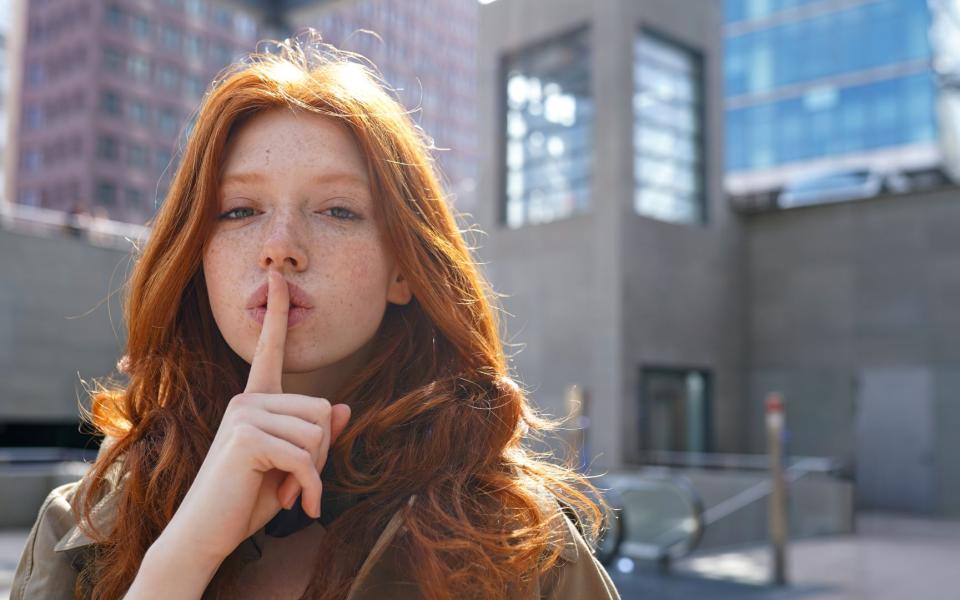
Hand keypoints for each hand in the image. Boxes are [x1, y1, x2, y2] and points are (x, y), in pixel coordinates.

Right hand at [160, 269, 350, 563]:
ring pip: (318, 431)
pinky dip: (309, 487)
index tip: (276, 277)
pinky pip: (306, 456)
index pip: (269, 350)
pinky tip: (294, 504)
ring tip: (286, 490)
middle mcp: (246, 400)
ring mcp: (244, 415)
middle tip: (295, 480)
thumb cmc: (244, 501)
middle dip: (322, 452)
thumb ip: (316, 437)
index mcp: (254, 401)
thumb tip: (344, 408)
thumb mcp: (290, 466)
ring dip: (314, 471)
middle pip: (322, 409)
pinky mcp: (247, 437)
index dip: (276, 313)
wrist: (205, 536)